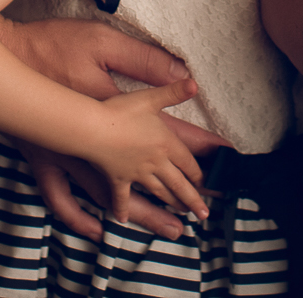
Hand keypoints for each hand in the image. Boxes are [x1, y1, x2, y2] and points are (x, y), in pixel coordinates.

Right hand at [0, 17, 227, 236]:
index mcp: (120, 112)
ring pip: (118, 196)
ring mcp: (72, 157)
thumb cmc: (52, 45)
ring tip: (173, 229)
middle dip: (183, 192)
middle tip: (206, 208)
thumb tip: (185, 77)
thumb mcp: (104, 42)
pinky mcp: (46, 162)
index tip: (223, 159)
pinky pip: (64, 200)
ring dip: (149, 213)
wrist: (3, 59)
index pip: (170, 136)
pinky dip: (81, 218)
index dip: (199, 148)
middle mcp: (100, 142)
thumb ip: (145, 61)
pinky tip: (99, 229)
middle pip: (151, 176)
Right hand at [86, 79, 208, 223]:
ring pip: (159, 192)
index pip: (188, 163)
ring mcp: (136, 173)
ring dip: (171, 203)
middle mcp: (155, 163)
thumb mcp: (150, 98)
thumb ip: (173, 92)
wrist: (93, 128)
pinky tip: (123, 219)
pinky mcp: (117, 179)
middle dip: (193, 199)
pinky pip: (122, 198)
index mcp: (166, 144)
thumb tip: (194, 83)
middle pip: (179, 184)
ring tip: (182, 214)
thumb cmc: (121, 112)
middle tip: (204, 214)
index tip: (209, 186)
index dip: (200, 175)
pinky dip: (123, 208)